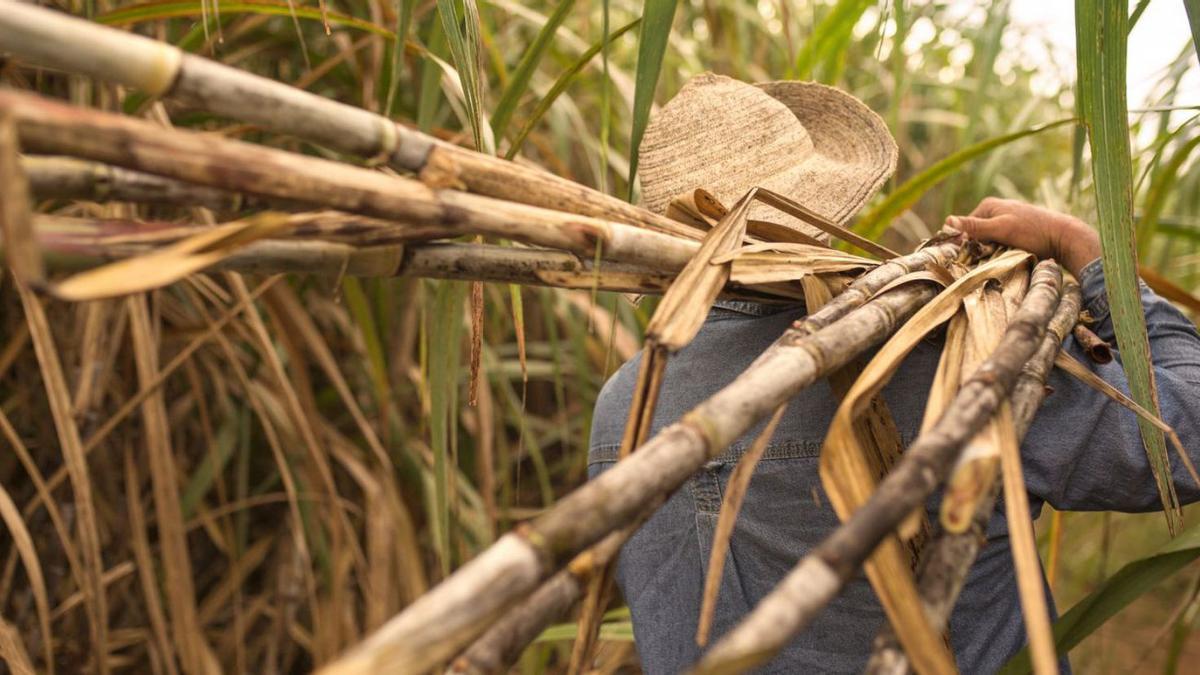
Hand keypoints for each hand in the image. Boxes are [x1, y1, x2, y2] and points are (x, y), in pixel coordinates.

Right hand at [946, 197, 1100, 278]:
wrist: (1065, 238)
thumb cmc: (1034, 231)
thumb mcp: (1001, 228)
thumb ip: (975, 226)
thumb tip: (947, 221)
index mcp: (988, 205)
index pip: (964, 228)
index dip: (966, 244)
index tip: (973, 257)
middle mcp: (996, 211)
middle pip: (975, 235)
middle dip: (979, 248)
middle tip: (991, 258)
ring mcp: (1006, 221)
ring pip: (987, 241)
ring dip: (991, 252)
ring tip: (1001, 258)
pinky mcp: (1015, 232)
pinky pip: (999, 244)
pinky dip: (1001, 252)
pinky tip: (1009, 257)